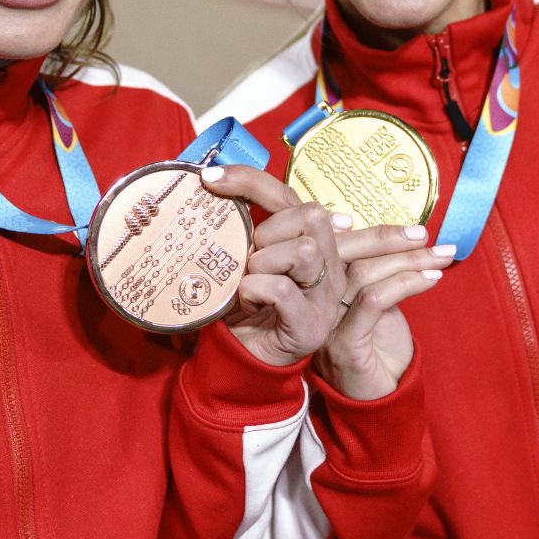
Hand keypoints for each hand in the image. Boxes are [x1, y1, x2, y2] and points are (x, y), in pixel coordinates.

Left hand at [200, 164, 348, 367]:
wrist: (243, 360)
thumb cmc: (242, 306)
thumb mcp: (243, 259)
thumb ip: (243, 228)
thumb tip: (214, 183)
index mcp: (313, 242)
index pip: (290, 195)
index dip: (250, 179)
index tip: (210, 178)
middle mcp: (329, 265)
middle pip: (312, 216)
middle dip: (269, 230)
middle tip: (249, 258)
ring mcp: (325, 297)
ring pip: (305, 250)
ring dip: (264, 262)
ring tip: (250, 283)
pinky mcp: (311, 325)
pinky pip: (281, 289)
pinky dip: (254, 291)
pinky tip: (248, 303)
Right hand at [314, 228, 451, 399]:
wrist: (375, 405)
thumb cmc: (379, 353)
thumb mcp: (379, 307)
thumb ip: (380, 276)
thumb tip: (409, 240)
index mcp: (318, 287)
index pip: (337, 245)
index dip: (374, 232)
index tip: (414, 228)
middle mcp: (314, 302)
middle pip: (344, 253)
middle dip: (391, 239)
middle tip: (427, 235)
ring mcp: (326, 323)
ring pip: (361, 274)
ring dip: (407, 260)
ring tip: (440, 257)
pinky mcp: (344, 344)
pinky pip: (372, 302)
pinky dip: (404, 284)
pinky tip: (430, 280)